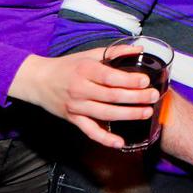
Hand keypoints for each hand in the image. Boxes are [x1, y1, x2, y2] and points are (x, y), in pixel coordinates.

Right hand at [8, 50, 159, 148]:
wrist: (38, 81)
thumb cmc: (67, 66)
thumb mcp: (89, 55)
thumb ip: (115, 52)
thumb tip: (139, 49)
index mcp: (85, 70)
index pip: (110, 77)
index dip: (129, 80)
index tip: (145, 81)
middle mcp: (80, 89)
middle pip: (111, 96)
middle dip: (135, 97)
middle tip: (154, 97)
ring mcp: (76, 106)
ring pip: (105, 114)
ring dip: (128, 115)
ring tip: (146, 113)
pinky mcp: (73, 119)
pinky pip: (90, 131)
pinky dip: (105, 139)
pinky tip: (120, 142)